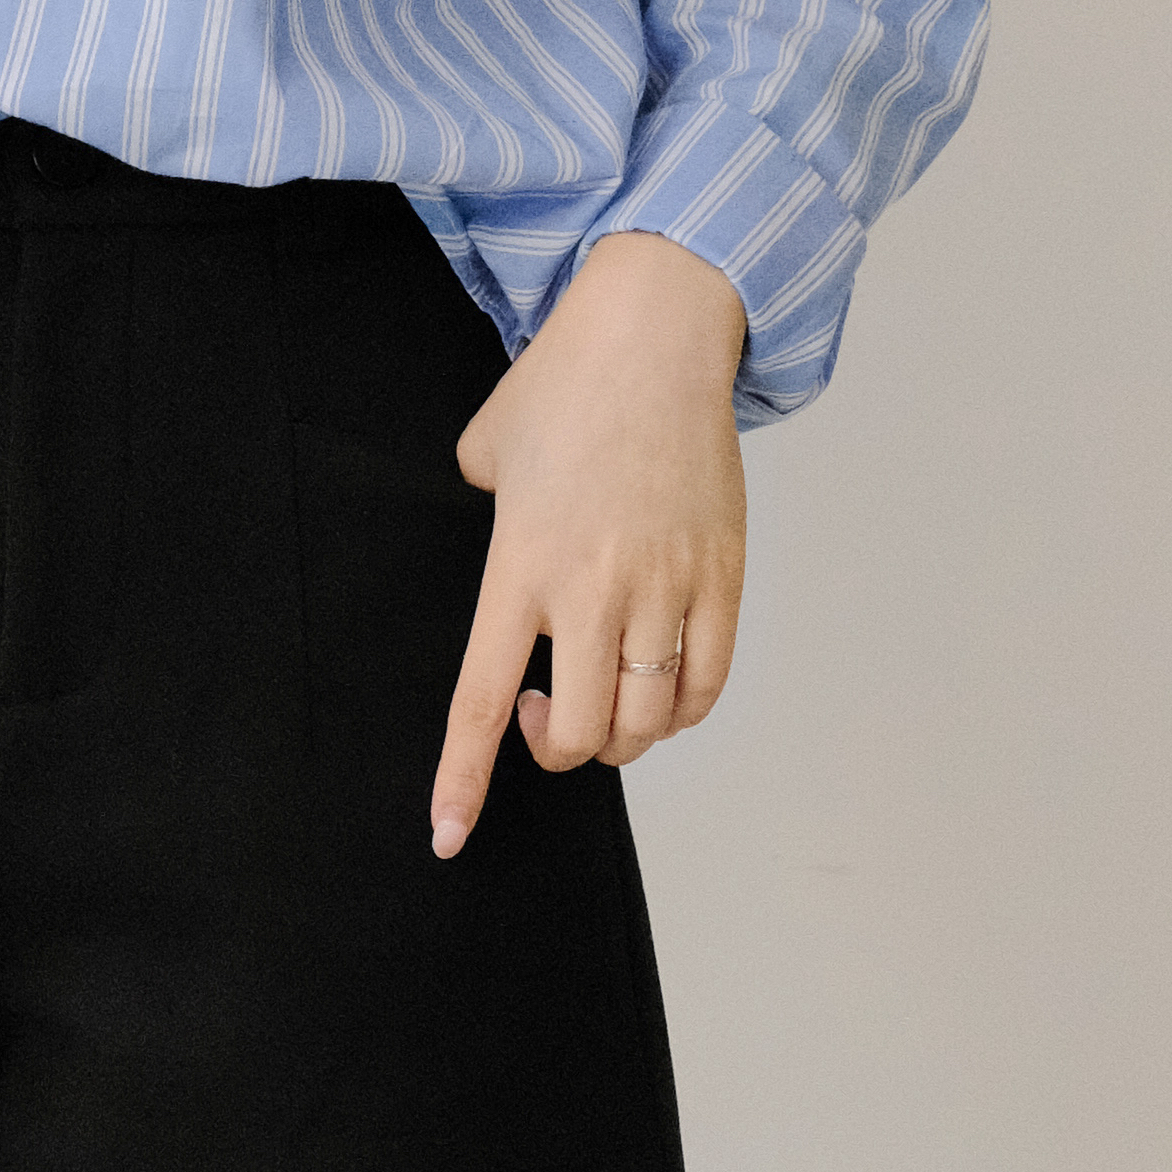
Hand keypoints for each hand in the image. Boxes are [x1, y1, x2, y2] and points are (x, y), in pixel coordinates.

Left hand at [428, 229, 747, 856]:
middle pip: (581, 732)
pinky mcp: (723, 575)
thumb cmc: (564, 385)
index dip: (464, 776)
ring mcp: (666, 586)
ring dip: (621, 734)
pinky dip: (681, 708)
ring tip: (602, 693)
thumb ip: (482, 510)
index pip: (480, 696)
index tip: (449, 836)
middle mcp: (592, 588)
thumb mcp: (486, 448)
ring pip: (649, 721)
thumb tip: (510, 554)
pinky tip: (660, 686)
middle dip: (557, 747)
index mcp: (521, 563)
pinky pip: (707, 683)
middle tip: (545, 707)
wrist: (656, 336)